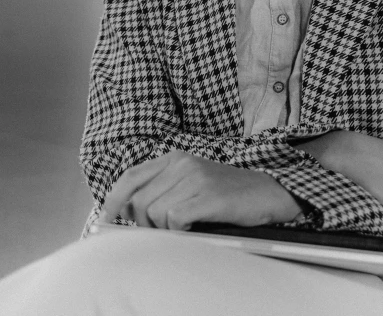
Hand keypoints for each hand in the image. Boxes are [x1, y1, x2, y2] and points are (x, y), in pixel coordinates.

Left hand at [100, 150, 301, 229]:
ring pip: (155, 213)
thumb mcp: (191, 182)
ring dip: (165, 229)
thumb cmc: (227, 193)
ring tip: (185, 227)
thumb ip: (162, 189)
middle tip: (165, 230)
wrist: (267, 192)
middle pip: (139, 201)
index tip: (107, 219)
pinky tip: (194, 227)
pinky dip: (180, 230)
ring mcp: (195, 178)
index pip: (131, 176)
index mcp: (174, 158)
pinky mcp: (207, 195)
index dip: (114, 200)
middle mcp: (181, 164)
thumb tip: (128, 212)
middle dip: (145, 223)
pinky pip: (175, 219)